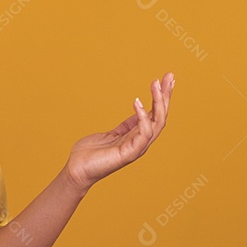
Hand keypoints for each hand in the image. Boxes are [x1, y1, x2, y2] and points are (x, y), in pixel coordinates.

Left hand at [64, 72, 174, 193]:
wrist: (77, 170)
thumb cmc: (92, 153)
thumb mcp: (113, 133)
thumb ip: (127, 125)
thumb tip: (140, 110)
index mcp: (138, 136)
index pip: (156, 114)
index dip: (162, 97)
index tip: (166, 79)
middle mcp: (141, 142)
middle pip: (161, 116)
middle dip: (166, 95)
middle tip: (170, 76)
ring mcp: (137, 148)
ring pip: (157, 123)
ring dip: (159, 102)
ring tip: (156, 84)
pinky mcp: (129, 153)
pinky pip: (143, 133)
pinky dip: (142, 116)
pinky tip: (137, 102)